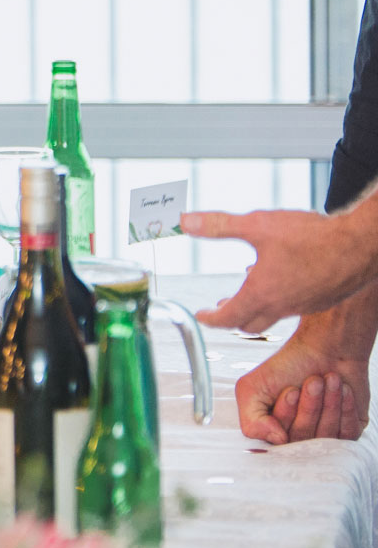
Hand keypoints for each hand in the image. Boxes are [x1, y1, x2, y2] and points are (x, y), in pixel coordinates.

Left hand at [183, 207, 374, 331]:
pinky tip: (281, 282)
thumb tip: (187, 222)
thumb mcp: (257, 225)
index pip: (227, 317)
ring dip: (256, 311)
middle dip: (231, 319)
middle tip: (220, 312)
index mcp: (261, 294)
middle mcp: (282, 306)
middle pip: (249, 324)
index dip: (210, 318)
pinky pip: (294, 307)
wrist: (361, 245)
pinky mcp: (322, 299)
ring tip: (247, 298)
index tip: (201, 315)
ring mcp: (304, 305)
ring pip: (273, 317)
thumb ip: (219, 225)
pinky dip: (280, 301)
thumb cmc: (313, 238)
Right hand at [232, 313, 373, 444]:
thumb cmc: (287, 366)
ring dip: (328, 403)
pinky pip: (347, 433)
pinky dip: (344, 407)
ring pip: (326, 436)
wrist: (325, 349)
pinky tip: (342, 389)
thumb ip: (251, 421)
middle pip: (302, 438)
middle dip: (309, 407)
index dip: (285, 415)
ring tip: (328, 379)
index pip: (277, 441)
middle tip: (312, 381)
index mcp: (271, 429)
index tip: (291, 390)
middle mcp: (296, 437)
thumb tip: (278, 441)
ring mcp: (323, 437)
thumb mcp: (251, 389)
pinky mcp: (348, 432)